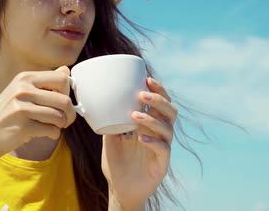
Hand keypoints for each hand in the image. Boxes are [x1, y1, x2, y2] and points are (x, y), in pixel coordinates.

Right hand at [0, 66, 76, 157]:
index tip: (62, 102)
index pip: (62, 79)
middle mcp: (23, 90)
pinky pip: (52, 130)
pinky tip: (46, 133)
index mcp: (24, 78)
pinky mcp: (23, 127)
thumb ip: (44, 81)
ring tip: (54, 126)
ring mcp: (22, 108)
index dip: (67, 92)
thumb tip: (66, 70)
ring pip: (59, 116)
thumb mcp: (21, 91)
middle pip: (64, 100)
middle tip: (66, 120)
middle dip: (70, 113)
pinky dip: (54, 134)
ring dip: (61, 125)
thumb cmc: (6, 113)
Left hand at [102, 78, 176, 209]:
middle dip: (158, 100)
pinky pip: (163, 149)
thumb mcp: (109, 138)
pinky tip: (140, 138)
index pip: (160, 103)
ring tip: (134, 115)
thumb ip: (108, 120)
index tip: (147, 79)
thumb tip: (98, 100)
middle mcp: (158, 134)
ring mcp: (162, 148)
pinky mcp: (162, 164)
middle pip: (170, 112)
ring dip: (152, 119)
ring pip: (168, 128)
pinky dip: (153, 141)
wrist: (119, 189)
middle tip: (142, 94)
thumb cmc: (116, 163)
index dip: (158, 90)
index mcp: (149, 125)